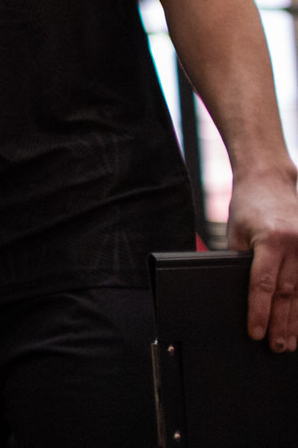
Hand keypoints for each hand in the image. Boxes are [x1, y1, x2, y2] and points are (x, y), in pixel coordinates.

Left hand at [228, 168, 297, 351]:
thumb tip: (239, 294)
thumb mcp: (235, 232)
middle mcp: (294, 244)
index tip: (256, 333)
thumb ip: (239, 261)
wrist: (269, 179)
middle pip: (288, 293)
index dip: (259, 311)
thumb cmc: (247, 206)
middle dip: (282, 323)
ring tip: (292, 342)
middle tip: (277, 347)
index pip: (263, 284)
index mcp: (269, 240)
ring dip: (297, 320)